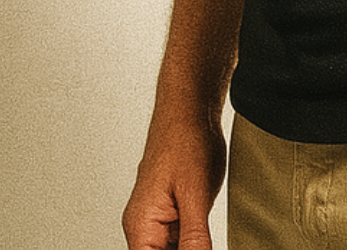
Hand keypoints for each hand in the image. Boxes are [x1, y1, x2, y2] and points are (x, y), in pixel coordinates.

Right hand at [122, 112, 226, 249]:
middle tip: (203, 241)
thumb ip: (194, 237)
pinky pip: (179, 238)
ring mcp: (157, 218)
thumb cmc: (186, 140)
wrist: (190, 110)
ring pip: (170, 249)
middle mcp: (144, 226)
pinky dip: (192, 242)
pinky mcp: (172, 210)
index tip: (197, 249)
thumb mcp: (195, 194)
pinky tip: (205, 237)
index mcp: (141, 225)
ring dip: (190, 247)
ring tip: (204, 235)